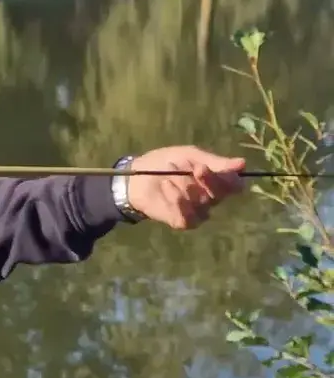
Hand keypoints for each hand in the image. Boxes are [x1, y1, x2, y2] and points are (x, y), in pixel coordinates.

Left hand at [127, 146, 245, 229]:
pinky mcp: (183, 222)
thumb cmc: (163, 163)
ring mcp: (198, 212)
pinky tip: (166, 187)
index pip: (235, 185)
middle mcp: (211, 198)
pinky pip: (188, 217)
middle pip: (220, 194)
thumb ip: (214, 161)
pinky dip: (176, 200)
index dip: (224, 178)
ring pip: (202, 203)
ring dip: (184, 187)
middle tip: (190, 169)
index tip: (203, 167)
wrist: (135, 176)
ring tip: (169, 176)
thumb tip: (242, 164)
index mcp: (216, 181)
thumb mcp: (189, 155)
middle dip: (204, 180)